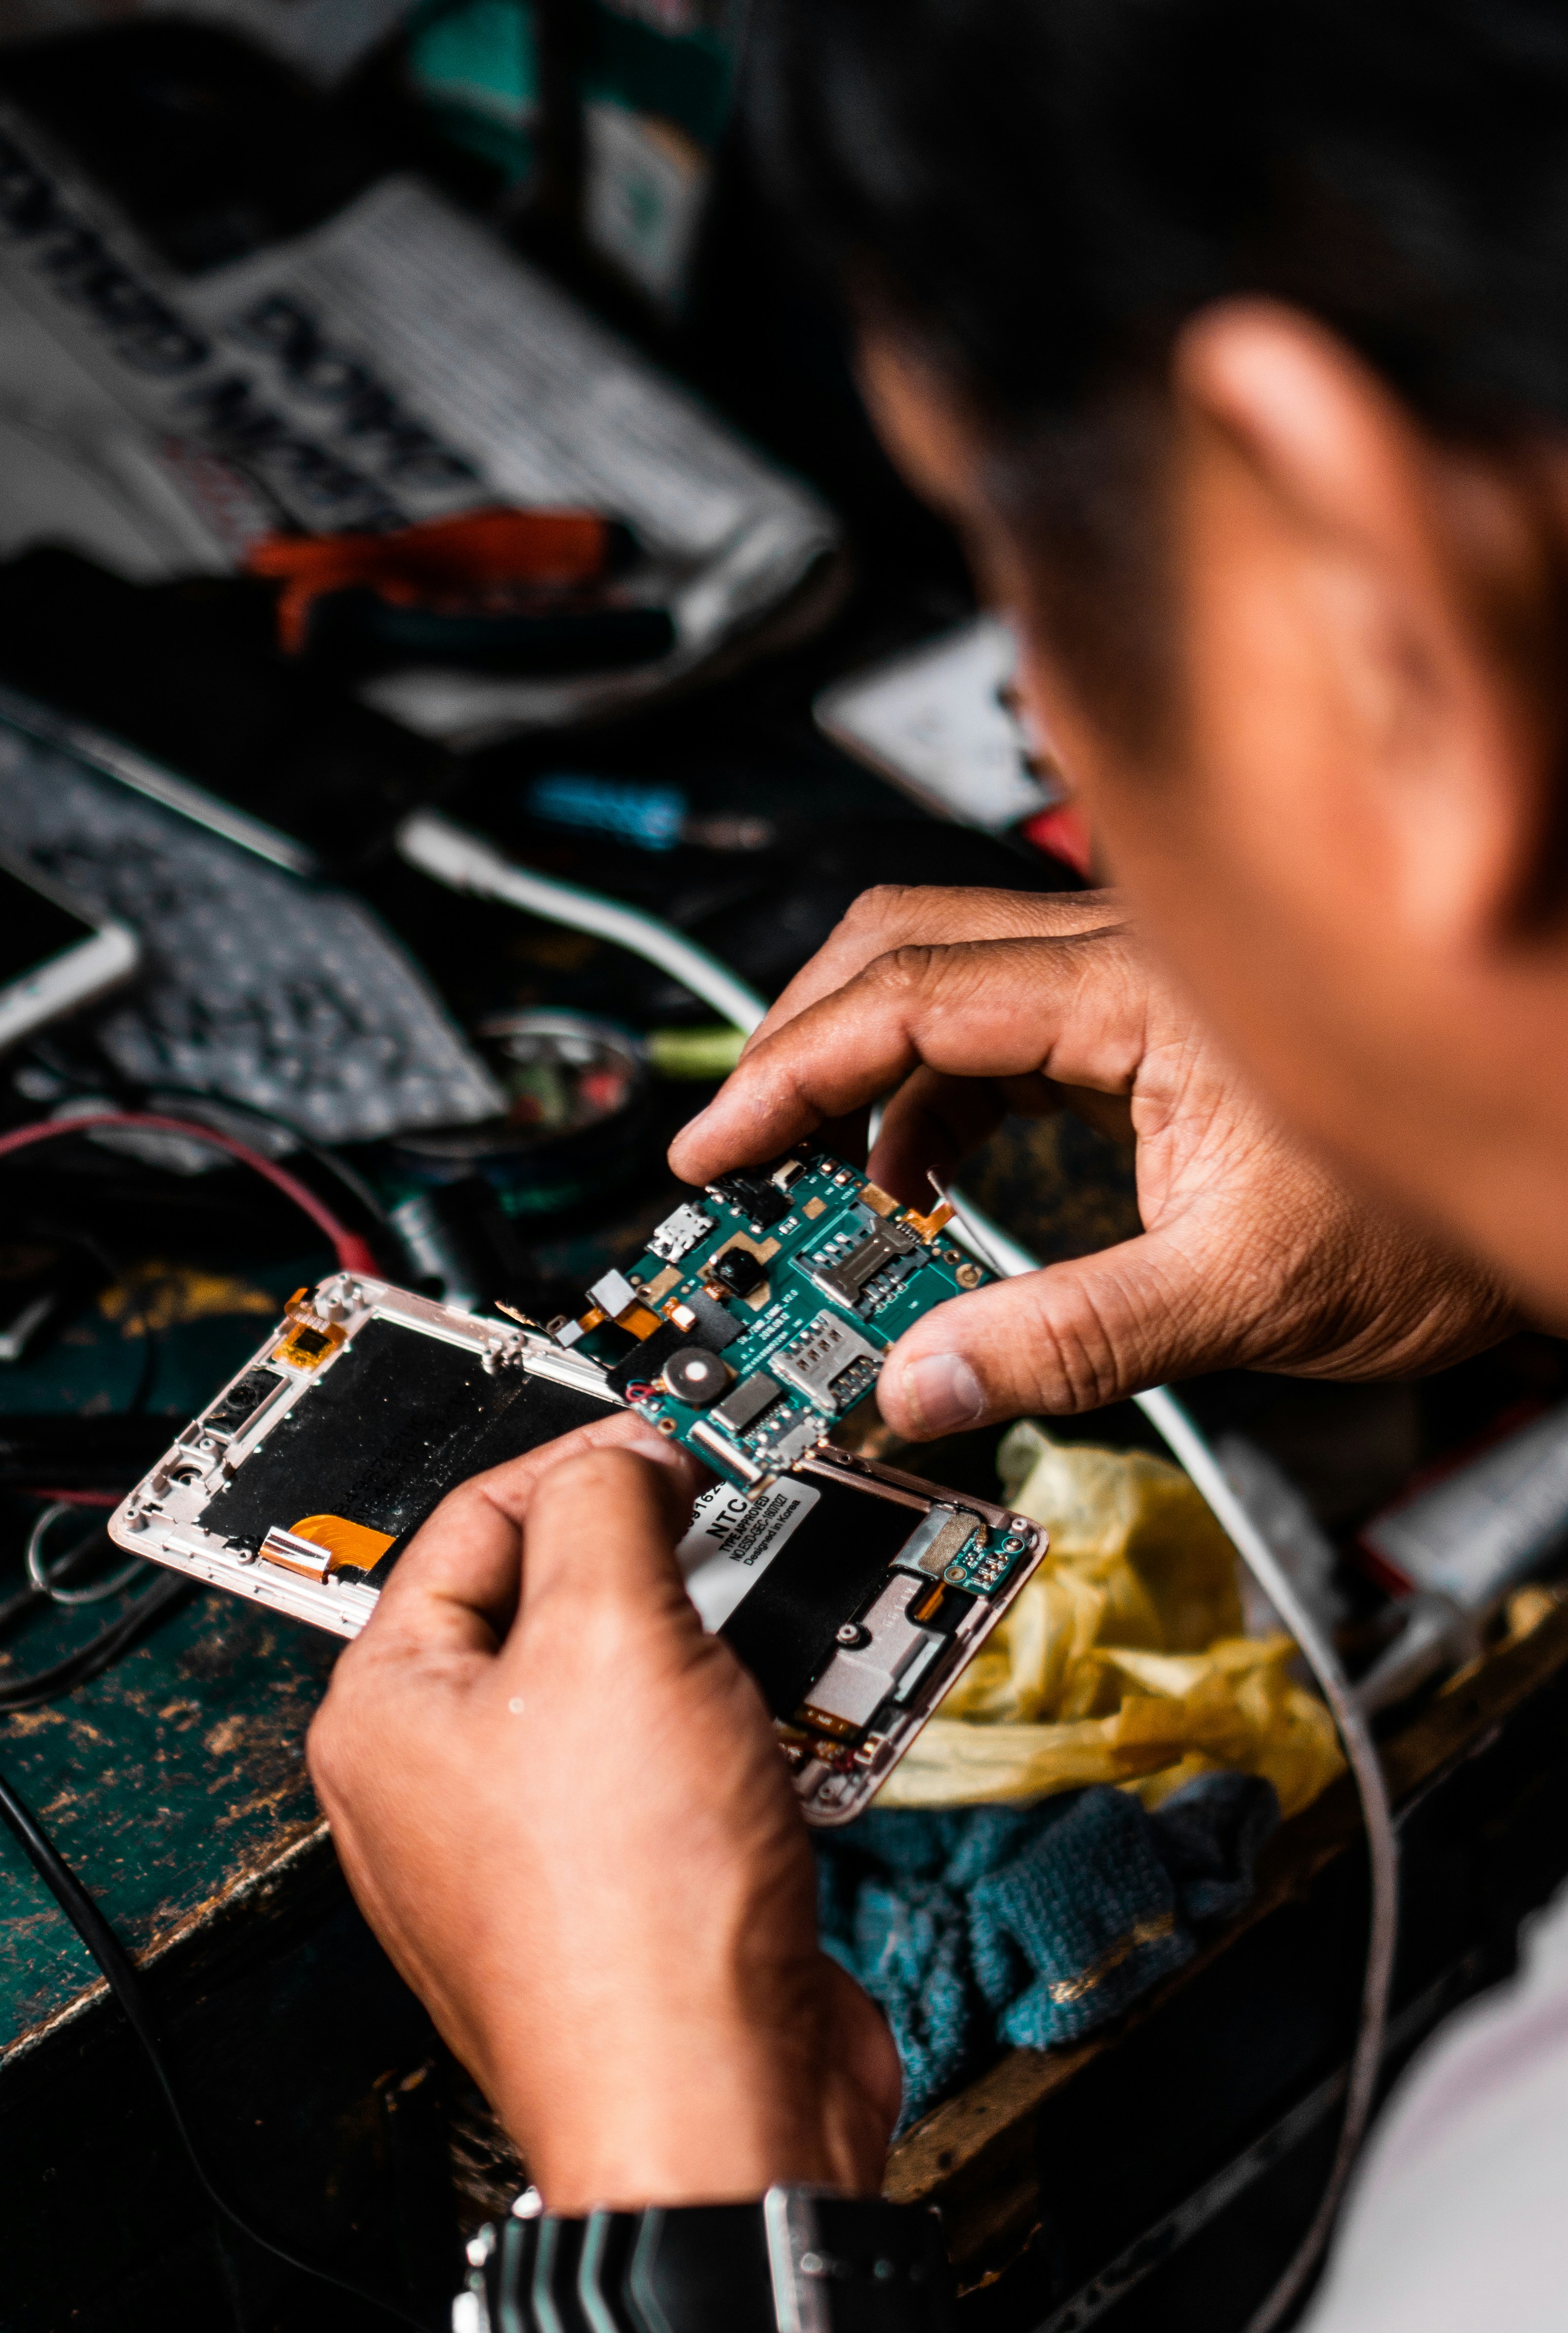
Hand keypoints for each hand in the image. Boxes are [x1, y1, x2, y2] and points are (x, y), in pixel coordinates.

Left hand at [306, 1411, 899, 2209]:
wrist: (722, 2116)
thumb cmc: (638, 1919)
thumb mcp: (617, 1637)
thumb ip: (611, 1509)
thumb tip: (624, 1456)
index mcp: (386, 1716)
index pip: (474, 1522)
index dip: (586, 1462)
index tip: (679, 1443)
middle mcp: (440, 1786)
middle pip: (557, 1605)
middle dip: (663, 1569)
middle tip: (740, 1535)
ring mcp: (533, 1852)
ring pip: (633, 1692)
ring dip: (720, 1660)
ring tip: (781, 1641)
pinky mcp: (626, 1901)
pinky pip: (683, 1778)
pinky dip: (747, 1743)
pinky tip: (800, 1738)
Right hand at [670, 884, 1517, 1437]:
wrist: (1548, 1172)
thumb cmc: (1430, 1222)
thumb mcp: (1239, 1297)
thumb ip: (1068, 1341)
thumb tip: (918, 1387)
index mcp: (1136, 992)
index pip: (910, 1000)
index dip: (790, 1074)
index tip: (714, 1148)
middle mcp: (1128, 956)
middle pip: (904, 945)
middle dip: (802, 1040)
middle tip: (736, 1147)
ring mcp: (1137, 981)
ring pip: (950, 977)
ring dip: (866, 1071)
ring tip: (815, 1182)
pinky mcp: (1151, 1022)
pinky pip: (1006, 1028)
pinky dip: (936, 1097)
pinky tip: (920, 1179)